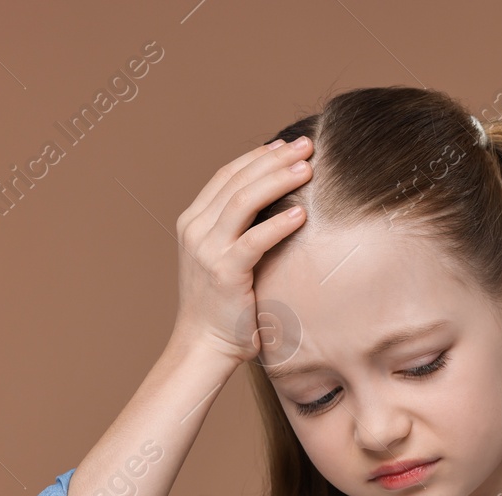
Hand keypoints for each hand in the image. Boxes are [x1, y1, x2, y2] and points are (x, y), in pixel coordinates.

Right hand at [167, 135, 313, 363]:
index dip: (257, 157)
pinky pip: (255, 239)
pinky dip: (279, 223)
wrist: (204, 345)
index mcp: (193, 222)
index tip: (285, 145)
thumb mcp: (222, 258)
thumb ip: (236, 230)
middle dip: (274, 159)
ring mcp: (207, 250)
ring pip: (244, 200)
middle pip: (237, 180)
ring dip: (279, 180)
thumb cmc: (223, 305)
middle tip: (307, 145)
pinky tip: (301, 214)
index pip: (226, 175)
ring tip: (308, 168)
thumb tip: (273, 204)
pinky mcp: (225, 273)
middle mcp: (195, 230)